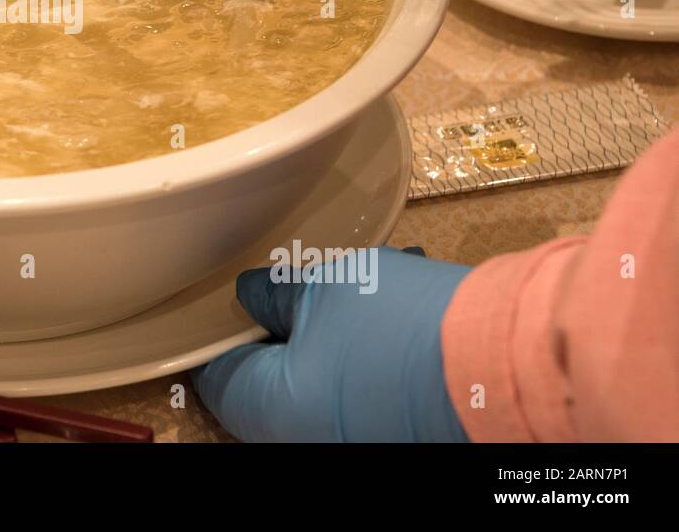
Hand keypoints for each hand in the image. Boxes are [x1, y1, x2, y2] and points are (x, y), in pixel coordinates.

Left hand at [192, 247, 471, 441]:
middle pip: (267, 387)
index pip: (219, 376)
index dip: (220, 332)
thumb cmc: (407, 326)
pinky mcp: (393, 435)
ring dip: (321, 349)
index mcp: (274, 414)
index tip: (227, 302)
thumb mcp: (325, 287)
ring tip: (345, 302)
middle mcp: (307, 442)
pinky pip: (355, 399)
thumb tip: (250, 296)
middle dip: (275, 338)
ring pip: (315, 391)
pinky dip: (358, 364)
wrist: (509, 362)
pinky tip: (381, 325)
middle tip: (289, 292)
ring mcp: (352, 441)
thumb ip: (274, 295)